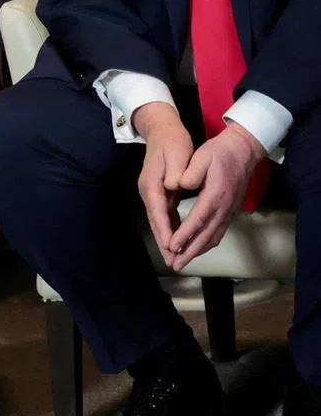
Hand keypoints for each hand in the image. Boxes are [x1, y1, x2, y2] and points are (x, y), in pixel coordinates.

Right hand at [134, 101, 193, 266]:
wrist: (162, 129)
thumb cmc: (171, 140)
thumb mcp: (176, 152)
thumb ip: (175, 170)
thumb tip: (175, 185)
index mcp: (152, 184)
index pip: (158, 212)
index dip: (165, 231)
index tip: (171, 247)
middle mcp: (149, 191)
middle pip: (156, 221)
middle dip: (164, 242)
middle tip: (173, 261)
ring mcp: (153, 192)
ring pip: (160, 220)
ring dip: (167, 238)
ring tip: (175, 256)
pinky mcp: (159, 192)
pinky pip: (165, 214)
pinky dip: (170, 227)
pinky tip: (177, 238)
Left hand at [166, 123, 265, 272]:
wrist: (244, 150)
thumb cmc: (220, 152)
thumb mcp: (202, 156)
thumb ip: (191, 172)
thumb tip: (179, 185)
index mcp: (215, 195)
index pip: (197, 220)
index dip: (184, 235)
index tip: (171, 247)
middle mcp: (224, 207)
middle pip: (207, 235)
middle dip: (190, 252)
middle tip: (175, 266)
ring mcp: (229, 211)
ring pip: (214, 237)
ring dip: (198, 252)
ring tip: (183, 262)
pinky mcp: (230, 211)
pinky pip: (218, 232)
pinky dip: (207, 243)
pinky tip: (197, 249)